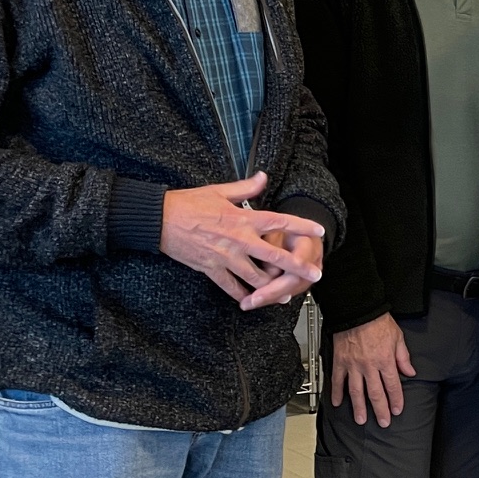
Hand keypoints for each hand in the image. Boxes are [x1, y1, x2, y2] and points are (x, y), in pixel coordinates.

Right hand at [159, 172, 323, 309]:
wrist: (160, 220)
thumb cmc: (188, 203)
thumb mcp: (219, 191)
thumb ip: (246, 188)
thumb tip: (263, 177)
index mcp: (243, 219)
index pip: (280, 222)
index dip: (301, 226)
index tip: (318, 231)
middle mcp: (239, 240)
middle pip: (276, 257)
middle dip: (298, 267)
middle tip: (314, 274)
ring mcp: (226, 257)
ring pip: (256, 278)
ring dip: (272, 287)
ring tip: (284, 293)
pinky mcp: (211, 269)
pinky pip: (231, 287)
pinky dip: (243, 295)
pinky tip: (252, 300)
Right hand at [329, 313, 413, 427]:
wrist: (358, 310)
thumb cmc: (378, 321)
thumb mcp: (398, 338)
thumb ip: (403, 357)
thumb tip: (410, 372)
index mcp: (385, 360)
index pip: (393, 386)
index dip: (396, 400)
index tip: (397, 410)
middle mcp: (369, 366)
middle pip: (376, 393)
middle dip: (380, 410)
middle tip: (383, 422)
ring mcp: (353, 365)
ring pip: (356, 391)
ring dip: (359, 407)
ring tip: (361, 419)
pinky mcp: (340, 361)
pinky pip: (337, 380)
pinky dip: (337, 392)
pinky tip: (338, 403)